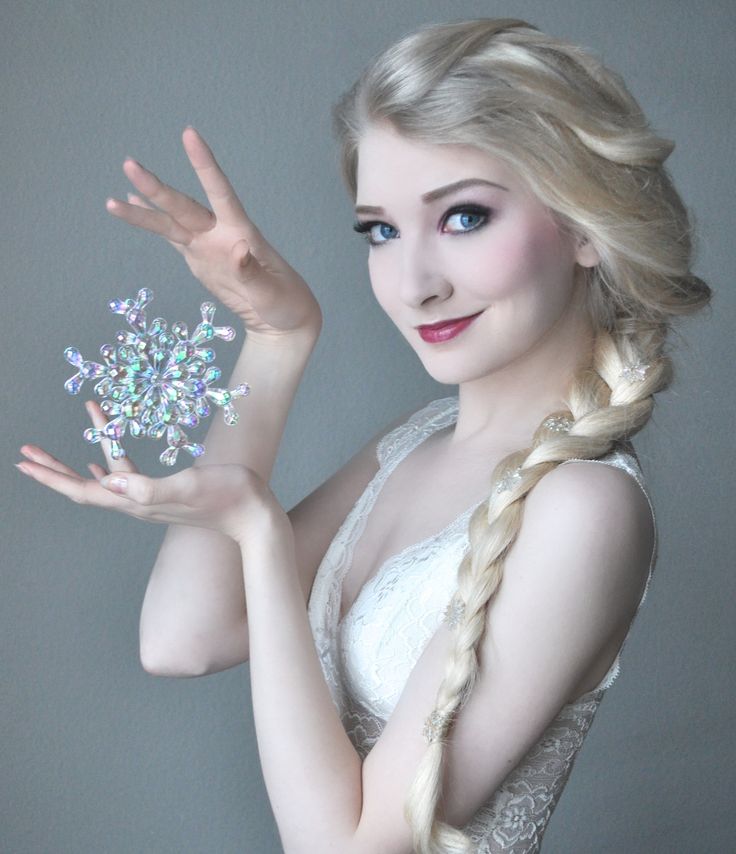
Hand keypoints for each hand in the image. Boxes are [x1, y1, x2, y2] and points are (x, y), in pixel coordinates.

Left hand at [17, 404, 285, 546]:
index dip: (52, 476)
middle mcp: (137, 503)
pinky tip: (101, 460)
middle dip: (53, 469)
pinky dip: (107, 463)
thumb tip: (109, 480)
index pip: (84, 490)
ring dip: (77, 462)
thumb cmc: (227, 496)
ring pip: (102, 479)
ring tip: (54, 448)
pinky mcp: (163, 492)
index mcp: (137, 502)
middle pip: (84, 487)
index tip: (24, 461)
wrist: (253, 514)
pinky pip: (125, 477)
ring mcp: (149, 499)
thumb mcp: (189, 485)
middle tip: (25, 452)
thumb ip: (149, 487)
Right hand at [105, 127, 321, 341]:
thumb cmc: (284, 302)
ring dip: (144, 209)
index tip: (189, 135)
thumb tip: (237, 250)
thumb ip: (252, 272)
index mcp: (242, 232)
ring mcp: (207, 245)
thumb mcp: (272, 292)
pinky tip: (128, 205)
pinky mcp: (198, 258)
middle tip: (129, 165)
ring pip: (170, 221)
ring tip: (112, 200)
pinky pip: (170, 237)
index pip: (221, 192)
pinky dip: (149, 221)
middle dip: (156, 188)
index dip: (205, 165)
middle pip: (184, 206)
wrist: (281, 317)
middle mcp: (221, 232)